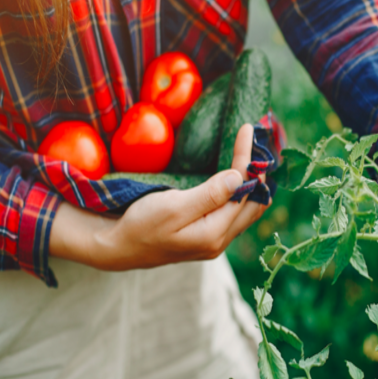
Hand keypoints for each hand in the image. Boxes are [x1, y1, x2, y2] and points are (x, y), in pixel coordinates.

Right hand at [50, 124, 268, 269]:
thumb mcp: (172, 207)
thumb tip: (240, 177)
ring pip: (248, 211)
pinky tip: (241, 180)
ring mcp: (215, 241)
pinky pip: (236, 215)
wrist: (117, 248)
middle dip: (259, 173)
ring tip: (255, 157)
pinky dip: (243, 195)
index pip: (244, 191)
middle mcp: (220, 241)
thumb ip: (209, 195)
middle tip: (259, 143)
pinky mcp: (207, 237)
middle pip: (254, 204)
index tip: (247, 130)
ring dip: (255, 185)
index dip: (248, 160)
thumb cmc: (140, 225)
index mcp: (214, 233)